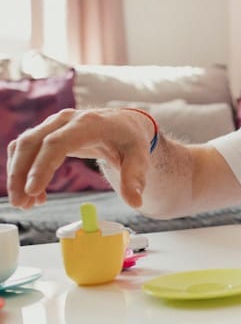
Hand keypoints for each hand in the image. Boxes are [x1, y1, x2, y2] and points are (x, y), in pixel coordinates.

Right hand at [6, 108, 155, 208]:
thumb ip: (135, 179)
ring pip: (24, 145)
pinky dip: (22, 169)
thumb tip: (135, 202)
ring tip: (25, 204)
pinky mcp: (47, 131)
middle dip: (20, 174)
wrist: (125, 124)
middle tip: (20, 204)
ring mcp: (54, 123)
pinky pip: (26, 148)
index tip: (32, 191)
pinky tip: (35, 193)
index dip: (41, 166)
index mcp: (90, 123)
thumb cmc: (131, 140)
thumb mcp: (140, 157)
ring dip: (17, 174)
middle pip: (32, 142)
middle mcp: (67, 119)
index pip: (57, 143)